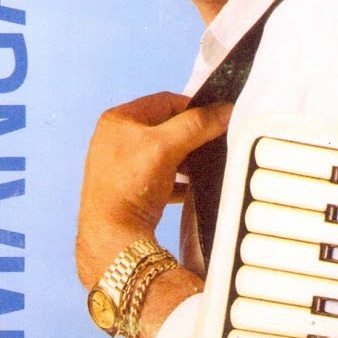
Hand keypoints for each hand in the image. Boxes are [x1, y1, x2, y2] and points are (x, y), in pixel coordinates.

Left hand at [75, 92, 232, 288]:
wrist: (113, 236)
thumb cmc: (130, 186)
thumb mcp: (167, 146)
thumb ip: (197, 125)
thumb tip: (224, 111)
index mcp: (118, 119)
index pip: (164, 101)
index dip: (192, 109)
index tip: (215, 120)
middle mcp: (114, 139)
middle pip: (164, 127)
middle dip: (189, 137)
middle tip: (208, 145)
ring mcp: (119, 164)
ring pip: (162, 152)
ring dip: (183, 159)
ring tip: (199, 168)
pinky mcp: (126, 188)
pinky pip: (157, 176)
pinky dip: (174, 180)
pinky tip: (187, 189)